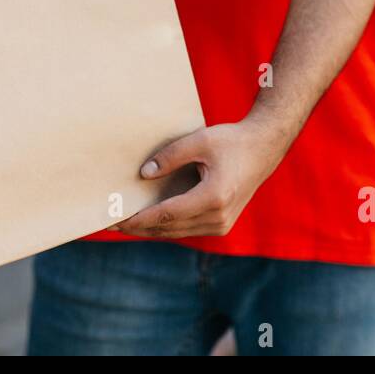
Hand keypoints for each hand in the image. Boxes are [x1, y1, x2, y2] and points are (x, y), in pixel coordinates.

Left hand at [116, 115, 291, 238]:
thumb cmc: (232, 142)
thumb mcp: (200, 141)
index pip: (166, 215)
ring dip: (151, 229)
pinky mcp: (222, 224)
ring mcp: (222, 224)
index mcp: (213, 197)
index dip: (139, 219)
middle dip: (139, 227)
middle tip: (111, 224)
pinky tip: (149, 220)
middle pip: (169, 229)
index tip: (116, 220)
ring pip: (177, 232)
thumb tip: (144, 174)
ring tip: (125, 224)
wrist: (263, 149)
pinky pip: (188, 228)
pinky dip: (167, 226)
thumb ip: (170, 157)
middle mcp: (218, 217)